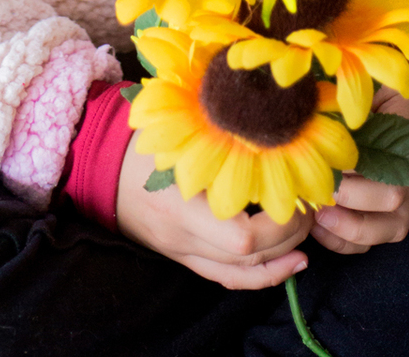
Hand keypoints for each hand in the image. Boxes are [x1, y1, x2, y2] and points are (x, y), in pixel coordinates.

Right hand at [116, 136, 312, 288]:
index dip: (281, 223)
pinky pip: (225, 277)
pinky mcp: (182, 256)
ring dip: (280, 260)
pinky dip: (260, 275)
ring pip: (239, 273)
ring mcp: (180, 251)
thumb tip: (271, 131)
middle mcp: (181, 237)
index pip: (242, 237)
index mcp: (180, 205)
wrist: (97, 164)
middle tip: (311, 205)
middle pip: (247, 256)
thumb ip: (218, 137)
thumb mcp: (176, 132)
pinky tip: (288, 263)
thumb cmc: (139, 138)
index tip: (300, 193)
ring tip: (308, 238)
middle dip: (289, 236)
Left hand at [310, 86, 408, 255]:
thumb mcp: (352, 77)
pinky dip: (346, 241)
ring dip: (351, 228)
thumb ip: (342, 97)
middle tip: (317, 190)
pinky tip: (317, 229)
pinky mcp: (387, 212)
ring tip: (317, 217)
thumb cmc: (354, 78)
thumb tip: (312, 120)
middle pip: (394, 197)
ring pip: (392, 227)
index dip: (358, 166)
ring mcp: (404, 191)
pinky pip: (375, 239)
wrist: (365, 84)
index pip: (394, 154)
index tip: (326, 161)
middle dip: (351, 198)